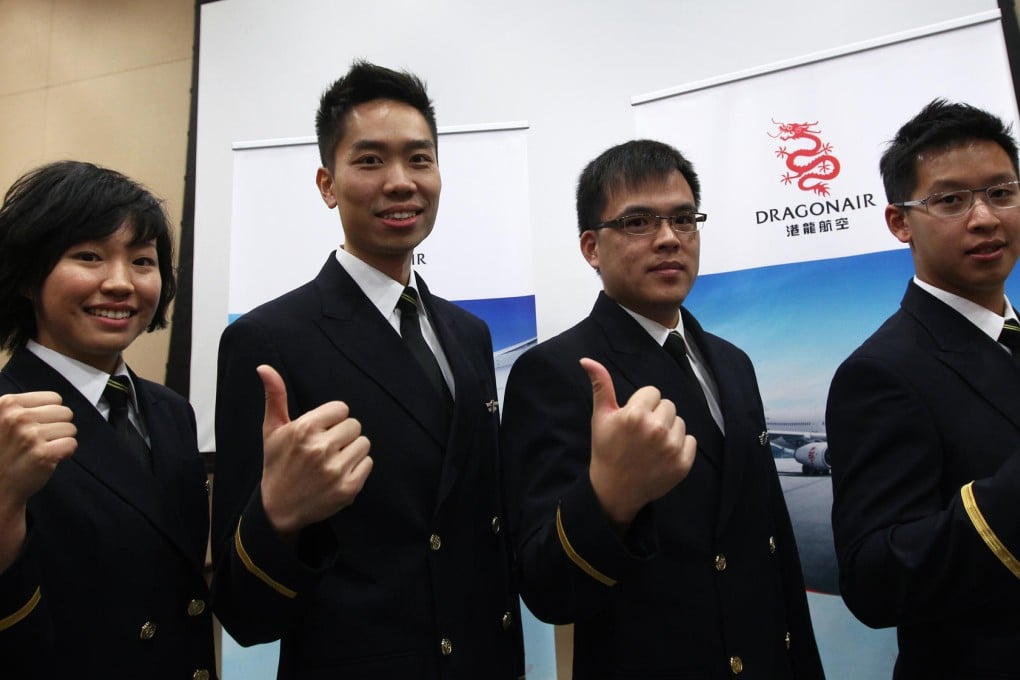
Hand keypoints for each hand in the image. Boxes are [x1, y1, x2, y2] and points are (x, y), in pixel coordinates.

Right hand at [0, 392, 76, 569]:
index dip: (51, 414)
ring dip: (61, 440)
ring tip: (41, 450)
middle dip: (58, 427)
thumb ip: (24, 407)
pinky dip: (65, 453)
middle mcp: (18, 418)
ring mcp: (30, 436)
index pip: (54, 398)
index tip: (37, 427)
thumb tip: (57, 400)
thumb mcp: (3, 420)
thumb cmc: (4, 451)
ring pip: (71, 429)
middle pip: (65, 412)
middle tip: (40, 441)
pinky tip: (49, 458)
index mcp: (7, 404)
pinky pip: (72, 444)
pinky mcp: (43, 454)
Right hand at [257, 365, 372, 537]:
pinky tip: (339, 473)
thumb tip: (264, 367)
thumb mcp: (272, 430)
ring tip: (332, 460)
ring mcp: (336, 470)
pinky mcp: (348, 488)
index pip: (341, 408)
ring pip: (364, 443)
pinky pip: (368, 463)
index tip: (320, 431)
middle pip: (354, 425)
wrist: (279, 509)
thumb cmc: (277, 465)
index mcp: (304, 429)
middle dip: (342, 434)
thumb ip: (274, 396)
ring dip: (351, 450)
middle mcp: (320, 448)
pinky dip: (357, 467)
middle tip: (326, 447)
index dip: (331, 419)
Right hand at [582, 358, 695, 531]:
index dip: (641, 404)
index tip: (632, 420)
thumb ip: (600, 386)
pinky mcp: (683, 463)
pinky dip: (680, 446)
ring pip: (679, 422)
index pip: (652, 392)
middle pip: (668, 405)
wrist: (614, 490)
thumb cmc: (606, 450)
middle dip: (656, 415)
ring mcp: (671, 448)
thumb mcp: (600, 417)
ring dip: (668, 430)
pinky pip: (690, 440)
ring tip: (651, 444)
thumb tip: (587, 360)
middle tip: (641, 433)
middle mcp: (656, 429)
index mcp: (635, 415)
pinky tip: (662, 455)